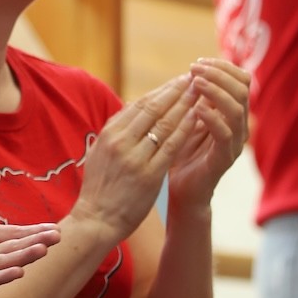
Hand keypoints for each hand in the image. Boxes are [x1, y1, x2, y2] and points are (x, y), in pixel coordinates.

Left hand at [0, 169, 59, 297]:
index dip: (33, 232)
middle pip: (13, 248)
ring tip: (43, 250)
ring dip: (23, 258)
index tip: (56, 229)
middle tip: (58, 237)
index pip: (12, 233)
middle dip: (34, 243)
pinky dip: (0, 276)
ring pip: (2, 263)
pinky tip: (17, 272)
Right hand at [72, 77, 198, 239]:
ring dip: (185, 104)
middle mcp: (120, 141)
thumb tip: (131, 107)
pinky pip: (172, 146)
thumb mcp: (100, 153)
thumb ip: (117, 131)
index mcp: (109, 133)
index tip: (178, 81)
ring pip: (165, 123)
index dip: (162, 90)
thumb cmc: (100, 188)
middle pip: (153, 108)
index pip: (140, 104)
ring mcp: (134, 157)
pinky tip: (199, 118)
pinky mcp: (148, 174)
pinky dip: (186, 128)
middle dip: (176, 91)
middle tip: (194, 77)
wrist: (95, 220)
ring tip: (201, 91)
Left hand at [166, 59, 250, 214]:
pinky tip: (196, 108)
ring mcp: (234, 142)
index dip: (223, 67)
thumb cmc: (181, 151)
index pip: (241, 80)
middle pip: (242, 90)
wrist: (180, 188)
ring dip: (216, 91)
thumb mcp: (187, 118)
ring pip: (237, 109)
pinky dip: (212, 117)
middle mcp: (239, 125)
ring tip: (196, 83)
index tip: (199, 62)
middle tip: (195, 69)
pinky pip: (225, 134)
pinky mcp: (224, 158)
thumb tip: (192, 70)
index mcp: (232, 113)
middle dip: (219, 74)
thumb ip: (194, 98)